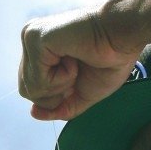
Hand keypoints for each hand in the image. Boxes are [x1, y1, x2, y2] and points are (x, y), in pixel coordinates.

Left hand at [19, 7, 138, 121]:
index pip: (31, 89)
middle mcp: (30, 41)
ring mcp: (30, 37)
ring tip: (77, 61)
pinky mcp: (34, 38)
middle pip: (27, 90)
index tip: (79, 73)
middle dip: (57, 92)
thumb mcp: (81, 94)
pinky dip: (61, 78)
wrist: (124, 36)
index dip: (57, 94)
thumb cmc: (109, 59)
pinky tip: (74, 57)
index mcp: (38, 50)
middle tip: (78, 68)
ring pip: (30, 88)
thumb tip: (33, 113)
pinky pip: (37, 80)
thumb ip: (58, 107)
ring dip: (61, 84)